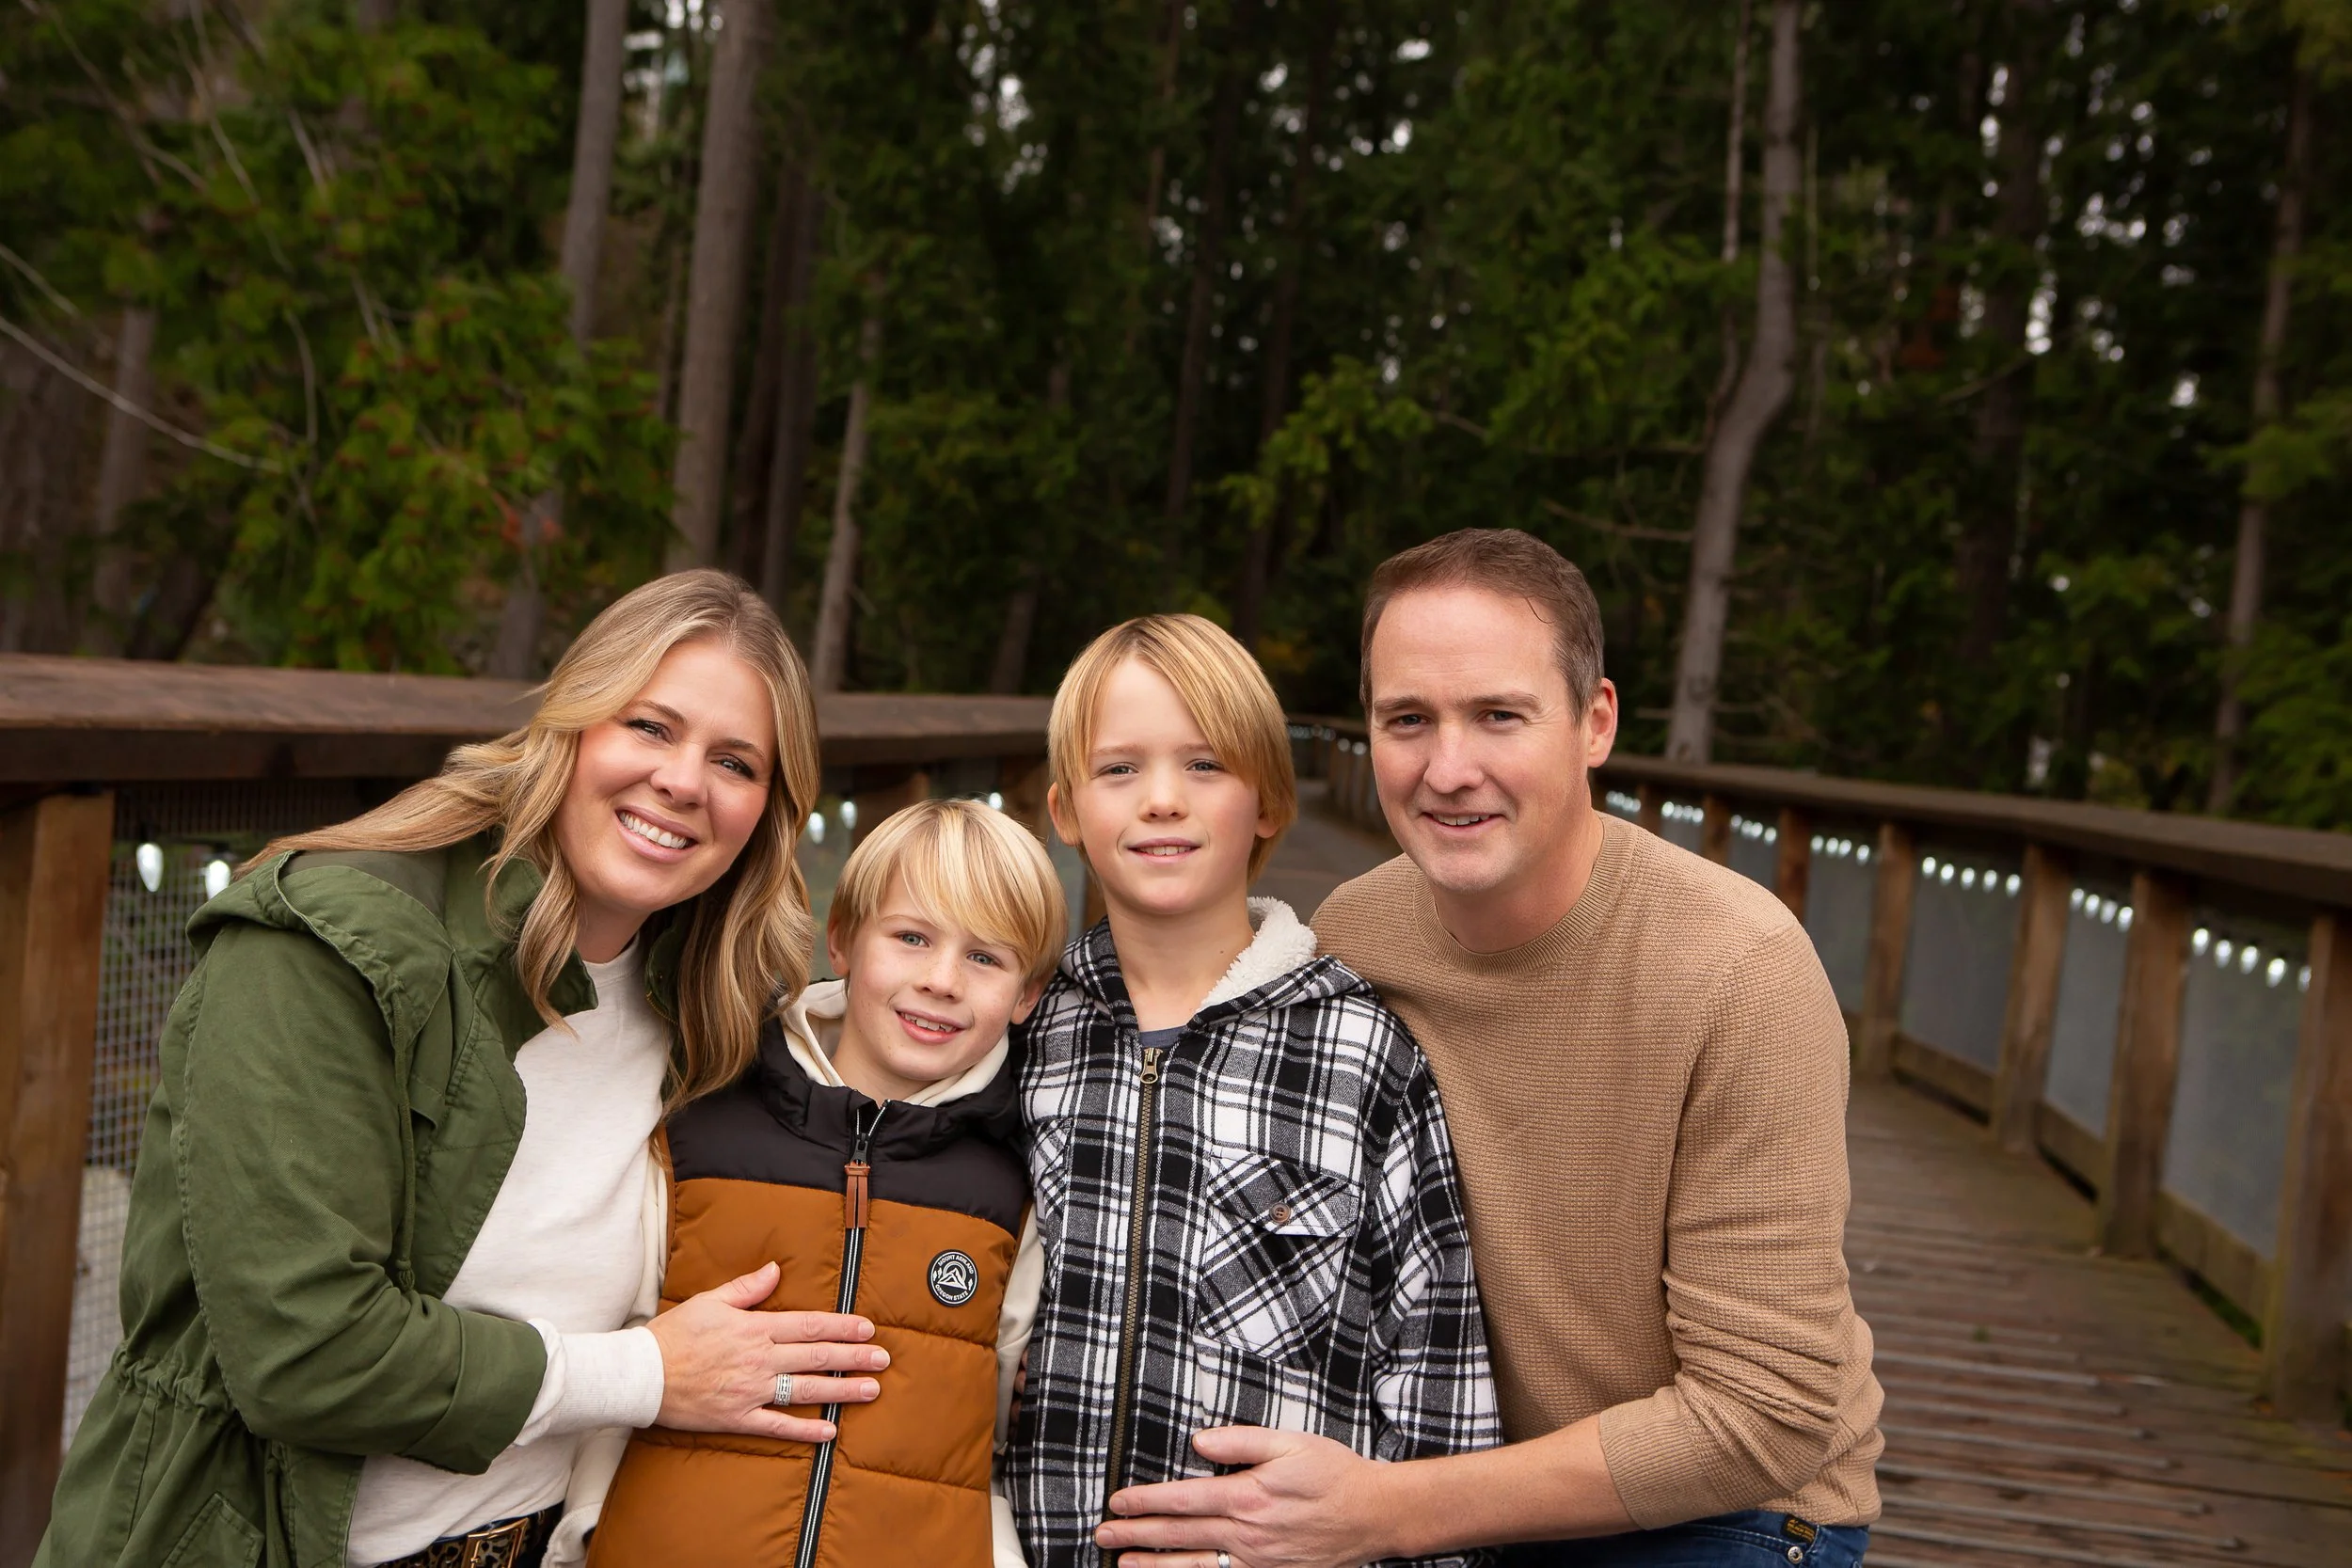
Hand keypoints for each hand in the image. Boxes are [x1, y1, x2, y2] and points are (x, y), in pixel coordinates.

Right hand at [645, 1262, 886, 1442]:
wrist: (641, 1373)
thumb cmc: (674, 1334)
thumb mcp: (711, 1300)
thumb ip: (747, 1288)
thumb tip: (776, 1270)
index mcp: (755, 1328)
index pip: (809, 1326)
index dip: (841, 1327)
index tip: (867, 1328)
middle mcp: (759, 1359)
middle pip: (816, 1357)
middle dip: (854, 1357)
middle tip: (883, 1359)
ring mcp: (750, 1390)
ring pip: (805, 1390)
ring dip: (842, 1391)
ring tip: (871, 1390)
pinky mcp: (737, 1417)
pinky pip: (777, 1426)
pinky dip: (805, 1429)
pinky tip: (830, 1431)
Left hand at [1095, 1428, 1388, 1567]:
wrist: (1374, 1516)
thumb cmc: (1335, 1474)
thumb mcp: (1291, 1443)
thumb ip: (1241, 1441)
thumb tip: (1200, 1442)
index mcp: (1249, 1496)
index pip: (1182, 1500)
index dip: (1145, 1501)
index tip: (1117, 1501)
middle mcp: (1247, 1534)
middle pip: (1179, 1535)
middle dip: (1136, 1535)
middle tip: (1103, 1535)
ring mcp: (1257, 1561)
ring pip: (1194, 1566)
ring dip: (1154, 1566)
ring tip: (1123, 1564)